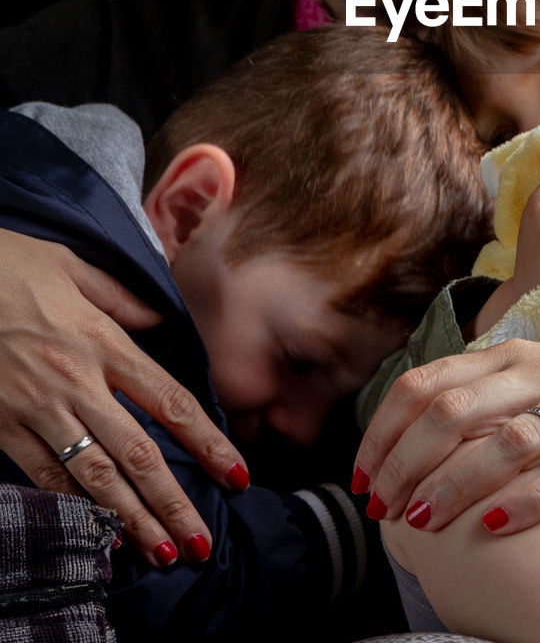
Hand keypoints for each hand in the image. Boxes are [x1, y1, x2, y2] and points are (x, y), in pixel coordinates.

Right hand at [0, 229, 249, 564]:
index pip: (169, 400)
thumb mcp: (73, 266)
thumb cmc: (11, 267)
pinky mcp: (3, 427)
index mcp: (103, 341)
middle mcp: (76, 382)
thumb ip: (122, 296)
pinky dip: (72, 507)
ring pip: (94, 476)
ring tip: (161, 553)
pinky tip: (96, 534)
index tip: (236, 472)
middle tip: (202, 543)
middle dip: (173, 502)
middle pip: (137, 452)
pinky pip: (44, 476)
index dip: (208, 441)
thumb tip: (162, 317)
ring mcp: (38, 410)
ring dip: (130, 518)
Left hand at [353, 338, 539, 535]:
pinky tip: (493, 524)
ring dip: (456, 482)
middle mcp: (531, 374)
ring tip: (422, 520)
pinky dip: (528, 499)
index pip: (422, 385)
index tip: (361, 478)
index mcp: (498, 356)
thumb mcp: (506, 374)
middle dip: (407, 463)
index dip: (384, 432)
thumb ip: (458, 393)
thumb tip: (390, 435)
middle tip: (382, 507)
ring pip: (507, 441)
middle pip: (453, 412)